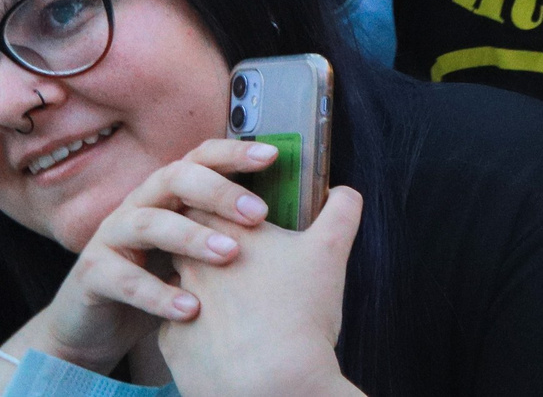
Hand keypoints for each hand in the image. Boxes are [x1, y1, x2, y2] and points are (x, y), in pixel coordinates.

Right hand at [17, 139, 278, 372]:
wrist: (102, 319)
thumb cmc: (166, 273)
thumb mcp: (200, 243)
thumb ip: (233, 223)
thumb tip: (303, 213)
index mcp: (171, 190)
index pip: (201, 157)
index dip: (234, 152)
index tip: (274, 155)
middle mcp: (141, 203)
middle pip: (176, 178)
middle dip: (219, 192)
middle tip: (260, 214)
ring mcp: (112, 234)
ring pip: (149, 223)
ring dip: (191, 236)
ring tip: (230, 254)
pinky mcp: (92, 273)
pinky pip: (122, 278)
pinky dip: (157, 293)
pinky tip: (191, 306)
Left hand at [157, 186, 361, 396]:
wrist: (269, 386)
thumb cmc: (300, 314)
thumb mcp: (332, 253)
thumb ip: (341, 211)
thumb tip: (346, 191)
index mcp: (228, 236)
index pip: (203, 200)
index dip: (216, 201)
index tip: (232, 210)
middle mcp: (193, 265)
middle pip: (185, 240)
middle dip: (204, 245)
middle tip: (233, 254)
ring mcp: (177, 304)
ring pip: (179, 283)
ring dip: (199, 286)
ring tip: (232, 300)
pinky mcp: (171, 342)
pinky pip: (178, 325)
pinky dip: (199, 327)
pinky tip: (226, 339)